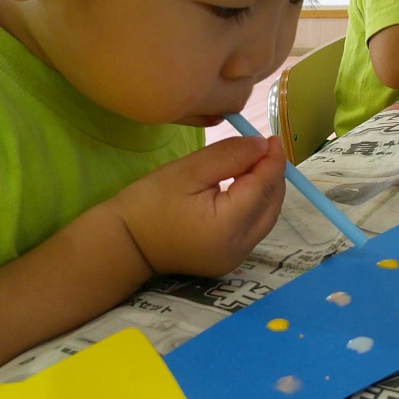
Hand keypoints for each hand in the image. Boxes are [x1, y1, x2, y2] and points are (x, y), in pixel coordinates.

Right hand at [111, 135, 286, 276]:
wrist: (125, 243)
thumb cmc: (149, 202)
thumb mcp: (188, 171)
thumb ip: (229, 156)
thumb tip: (263, 146)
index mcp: (227, 226)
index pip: (263, 187)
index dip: (272, 161)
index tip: (272, 138)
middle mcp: (239, 248)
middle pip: (272, 206)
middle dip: (273, 175)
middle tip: (264, 149)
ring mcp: (235, 259)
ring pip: (266, 218)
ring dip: (266, 191)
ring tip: (254, 164)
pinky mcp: (229, 261)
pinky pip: (254, 229)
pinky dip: (255, 206)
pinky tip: (243, 188)